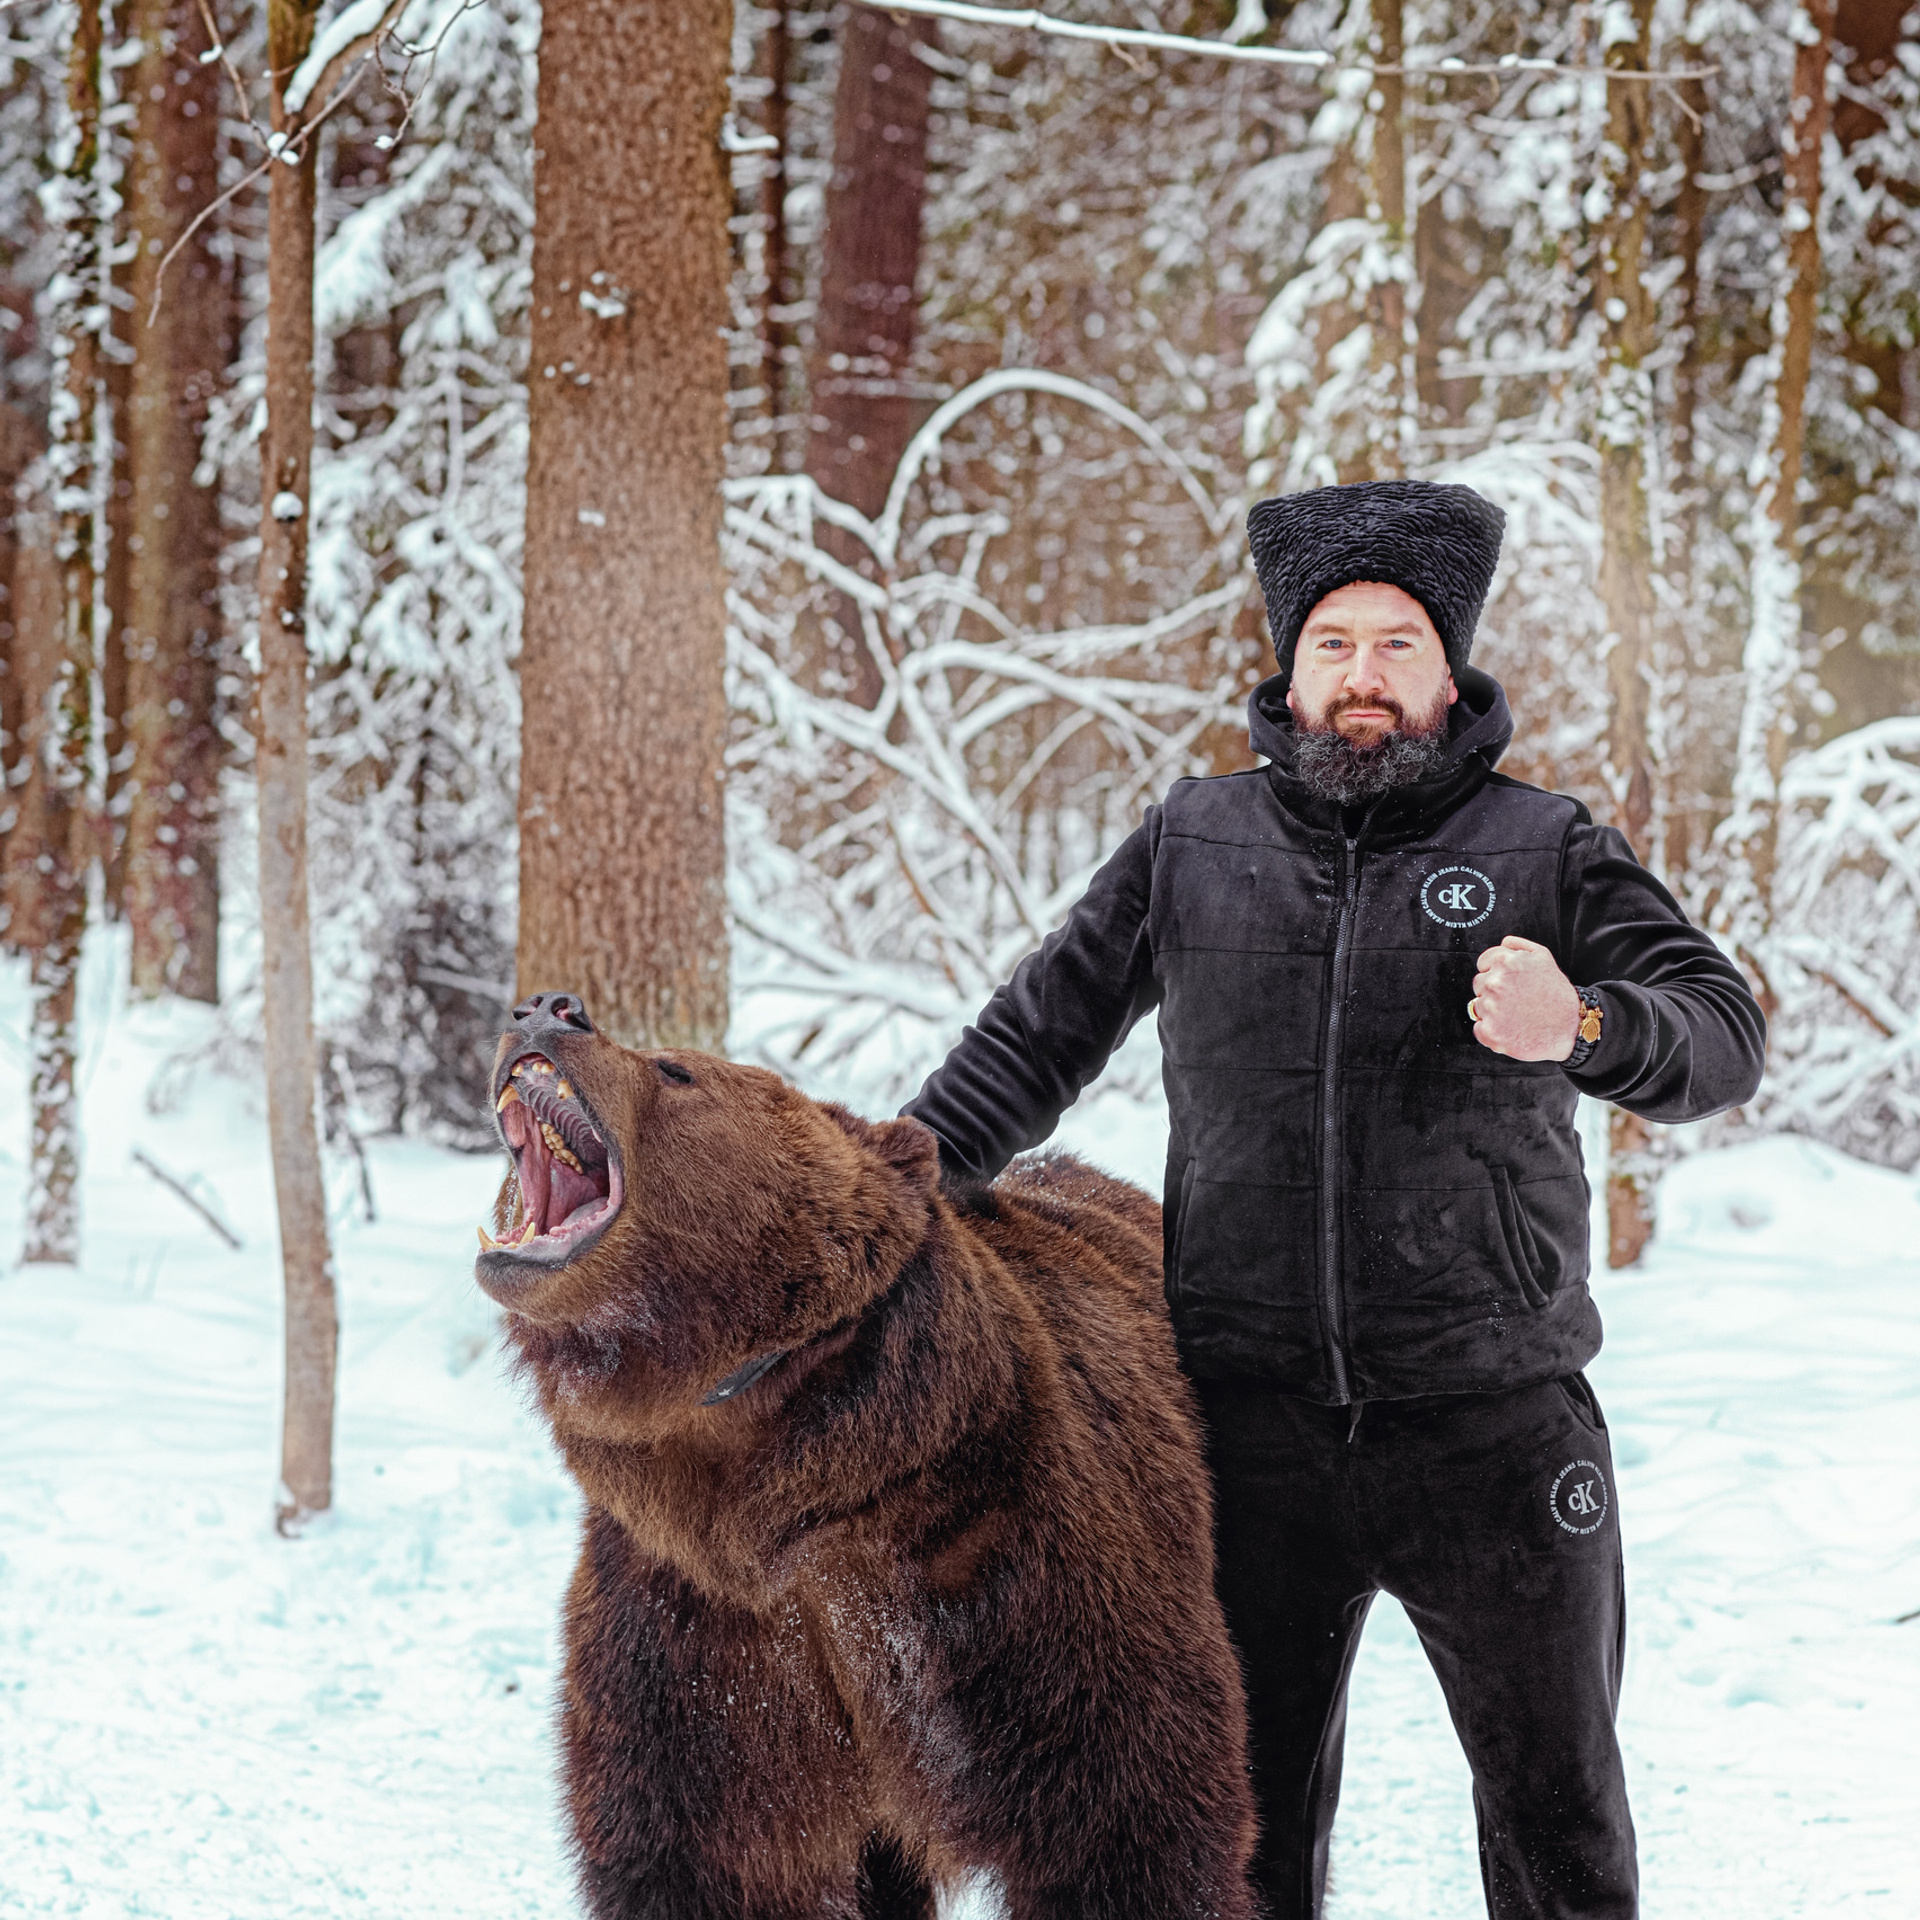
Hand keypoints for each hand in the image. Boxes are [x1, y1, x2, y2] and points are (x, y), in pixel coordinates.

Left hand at [1468, 936, 1579, 1060]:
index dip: (1495, 972)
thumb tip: (1503, 943)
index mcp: (1506, 962)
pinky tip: (1510, 1029)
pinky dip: (1491, 1030)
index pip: (1483, 963)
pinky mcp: (1489, 1031)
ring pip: (1479, 1006)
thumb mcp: (1544, 958)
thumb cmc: (1558, 995)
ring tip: (1517, 1015)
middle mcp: (1495, 982)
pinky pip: (1479, 1028)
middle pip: (1479, 984)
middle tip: (1516, 1001)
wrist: (1570, 1029)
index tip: (1508, 983)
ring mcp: (1490, 1007)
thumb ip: (1519, 947)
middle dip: (1494, 991)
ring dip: (1492, 1011)